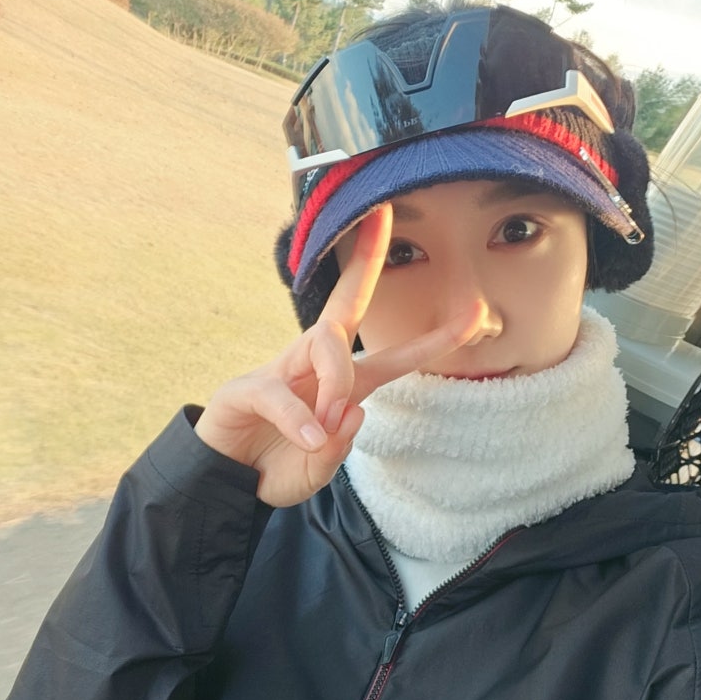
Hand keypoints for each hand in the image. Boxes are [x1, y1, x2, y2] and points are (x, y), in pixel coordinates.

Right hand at [194, 205, 487, 506]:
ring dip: (337, 381)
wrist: (225, 482)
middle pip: (344, 306)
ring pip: (322, 345)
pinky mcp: (248, 389)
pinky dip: (298, 417)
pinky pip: (280, 393)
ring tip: (330, 422)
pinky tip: (310, 436)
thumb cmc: (277, 465)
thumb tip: (353, 413)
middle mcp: (314, 367)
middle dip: (365, 262)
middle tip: (383, 217)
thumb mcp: (317, 470)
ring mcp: (280, 372)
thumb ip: (337, 451)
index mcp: (342, 386)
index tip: (475, 312)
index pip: (392, 357)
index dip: (433, 339)